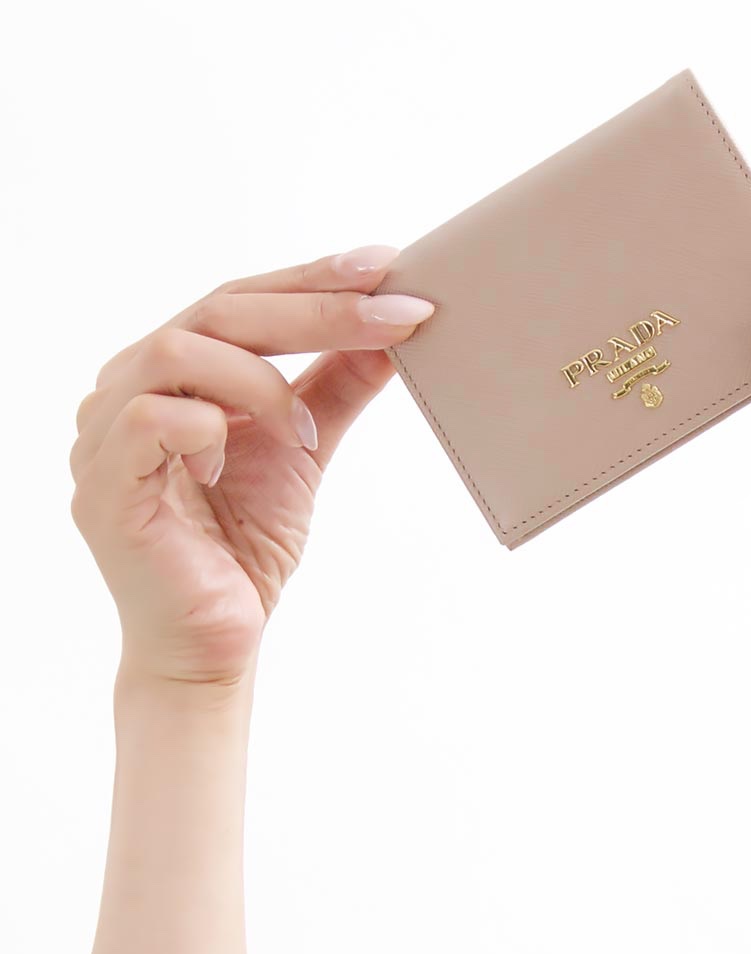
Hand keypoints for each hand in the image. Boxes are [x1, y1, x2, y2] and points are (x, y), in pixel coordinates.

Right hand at [70, 246, 433, 685]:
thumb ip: (335, 387)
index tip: (387, 263)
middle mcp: (131, 387)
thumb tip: (391, 331)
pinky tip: (231, 466)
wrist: (218, 641)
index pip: (242, 302)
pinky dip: (209, 431)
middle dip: (314, 308)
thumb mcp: (304, 450)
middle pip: (217, 312)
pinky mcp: (106, 486)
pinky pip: (150, 422)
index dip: (313, 278)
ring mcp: (107, 435)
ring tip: (305, 434)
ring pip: (177, 351)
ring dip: (262, 383)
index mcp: (177, 373)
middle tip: (392, 310)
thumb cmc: (245, 543)